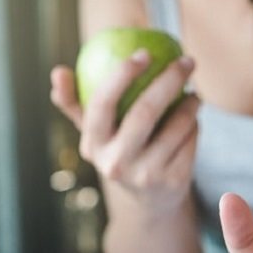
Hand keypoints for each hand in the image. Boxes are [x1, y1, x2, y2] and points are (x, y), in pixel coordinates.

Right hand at [50, 50, 199, 211]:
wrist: (150, 199)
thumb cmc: (120, 150)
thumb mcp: (96, 133)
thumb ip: (75, 103)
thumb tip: (58, 71)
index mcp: (93, 145)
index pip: (101, 104)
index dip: (121, 75)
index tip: (143, 53)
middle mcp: (116, 163)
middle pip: (144, 112)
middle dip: (169, 80)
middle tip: (186, 62)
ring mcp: (145, 175)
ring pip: (176, 125)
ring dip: (191, 103)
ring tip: (193, 93)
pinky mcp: (173, 182)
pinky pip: (191, 139)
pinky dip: (195, 125)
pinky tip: (194, 119)